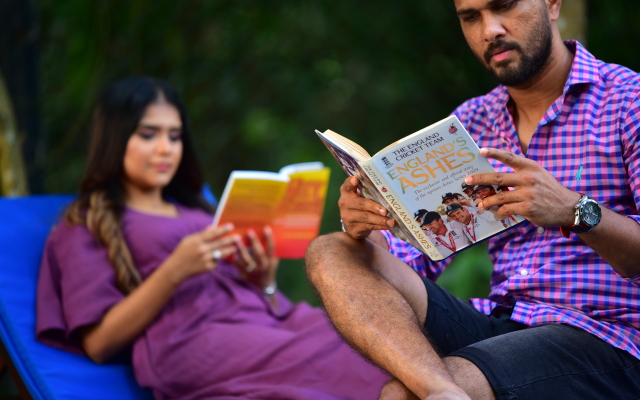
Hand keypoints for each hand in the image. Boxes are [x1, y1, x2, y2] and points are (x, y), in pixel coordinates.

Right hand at [161, 223, 236, 284]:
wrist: (176, 269)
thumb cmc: (182, 252)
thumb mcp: (188, 240)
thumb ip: (201, 234)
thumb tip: (212, 227)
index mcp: (197, 241)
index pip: (212, 233)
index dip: (223, 229)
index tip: (231, 226)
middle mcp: (202, 250)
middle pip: (219, 243)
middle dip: (230, 240)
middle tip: (238, 237)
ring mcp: (205, 259)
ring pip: (221, 253)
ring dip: (229, 250)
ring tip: (234, 247)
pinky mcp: (207, 268)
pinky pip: (216, 262)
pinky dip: (217, 259)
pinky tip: (218, 258)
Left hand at [233, 226, 278, 290]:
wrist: (261, 285)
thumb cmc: (268, 268)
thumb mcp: (273, 261)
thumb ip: (270, 251)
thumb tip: (267, 233)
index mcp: (271, 261)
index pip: (271, 248)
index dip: (269, 238)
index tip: (266, 228)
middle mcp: (262, 266)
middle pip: (258, 253)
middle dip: (254, 242)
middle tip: (249, 231)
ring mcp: (252, 270)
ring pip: (246, 259)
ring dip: (241, 248)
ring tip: (237, 239)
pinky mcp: (243, 272)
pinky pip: (237, 263)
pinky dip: (233, 256)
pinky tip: (230, 248)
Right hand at [338, 176, 394, 238]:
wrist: (352, 225)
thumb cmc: (360, 205)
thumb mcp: (361, 195)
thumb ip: (367, 189)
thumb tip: (385, 185)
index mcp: (347, 192)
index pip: (347, 185)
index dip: (350, 182)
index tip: (355, 180)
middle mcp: (345, 203)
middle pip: (361, 204)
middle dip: (374, 207)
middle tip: (385, 211)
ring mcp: (348, 217)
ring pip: (366, 217)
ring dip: (380, 220)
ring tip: (391, 222)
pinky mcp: (353, 228)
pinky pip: (369, 227)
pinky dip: (380, 226)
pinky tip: (389, 226)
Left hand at [465, 148, 581, 226]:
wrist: (568, 207)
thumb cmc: (548, 190)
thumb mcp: (538, 175)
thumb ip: (520, 174)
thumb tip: (495, 179)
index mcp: (530, 167)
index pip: (509, 157)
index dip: (494, 153)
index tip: (480, 151)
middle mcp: (528, 178)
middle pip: (498, 178)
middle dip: (479, 179)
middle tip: (467, 180)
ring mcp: (528, 194)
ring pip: (499, 196)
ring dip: (487, 201)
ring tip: (480, 204)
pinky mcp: (528, 208)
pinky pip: (506, 209)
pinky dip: (500, 211)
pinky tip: (498, 211)